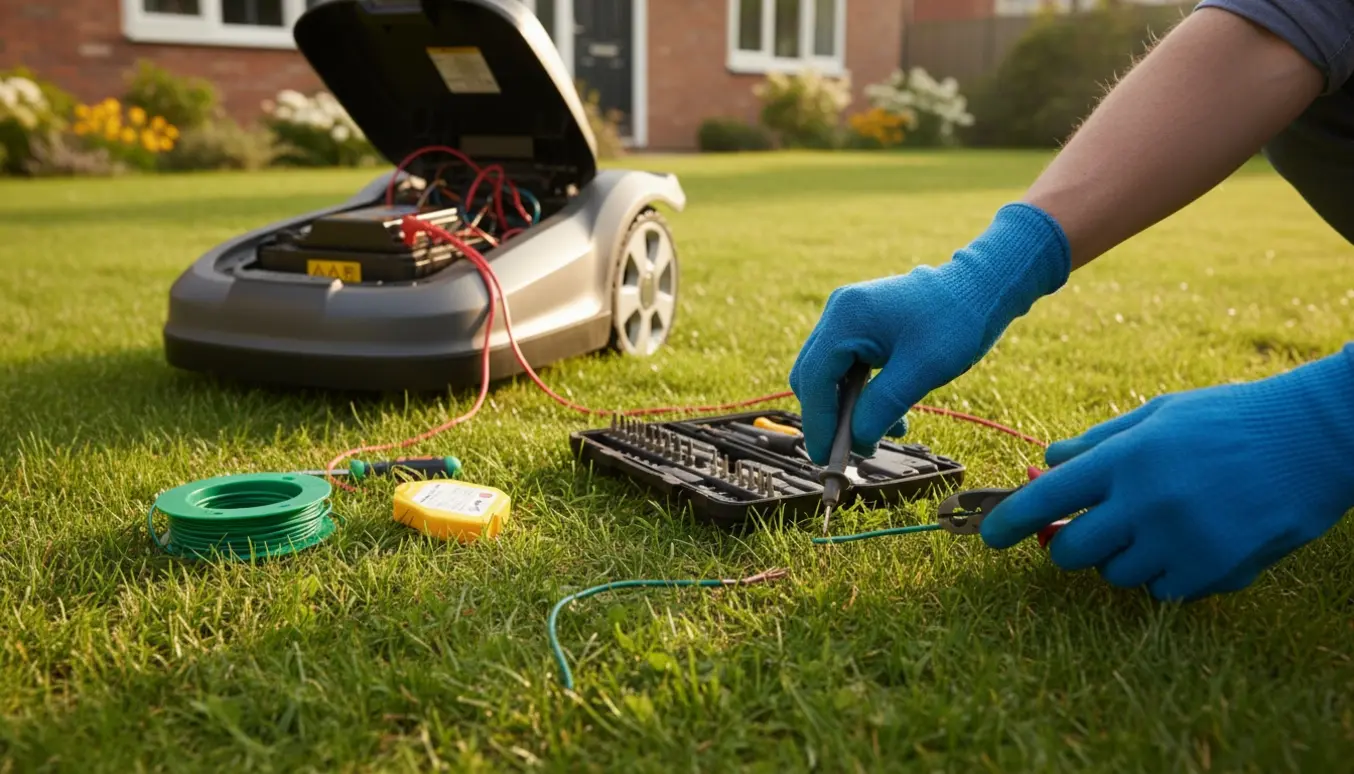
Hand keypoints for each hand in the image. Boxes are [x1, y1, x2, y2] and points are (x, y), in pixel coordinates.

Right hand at [789, 203, 1070, 463]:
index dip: (819, 422)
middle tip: (850, 451)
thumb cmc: (958, 321)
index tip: (828, 457)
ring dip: (849, 408)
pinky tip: (890, 414)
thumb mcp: (922, 371)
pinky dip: (861, 394)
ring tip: (882, 432)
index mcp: (847, 317)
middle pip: (814, 377)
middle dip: (830, 417)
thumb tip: (857, 440)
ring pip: (829, 375)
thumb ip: (882, 406)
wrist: (984, 287)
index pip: (815, 378)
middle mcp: (839, 312)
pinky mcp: (861, 325)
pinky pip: (847, 367)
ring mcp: (848, 317)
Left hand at [981, 345, 1353, 600]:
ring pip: (1116, 575)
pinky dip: (1166, 573)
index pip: (1045, 499)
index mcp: (1126, 458)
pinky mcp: (1215, 571)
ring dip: (1122, 557)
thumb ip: (1097, 443)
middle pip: (1069, 552)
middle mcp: (1146, 504)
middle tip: (1085, 528)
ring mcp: (1181, 542)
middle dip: (1067, 544)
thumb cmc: (1229, 418)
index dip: (1007, 521)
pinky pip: (1163, 590)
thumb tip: (1045, 464)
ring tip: (1156, 524)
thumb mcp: (1157, 415)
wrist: (1314, 438)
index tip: (989, 536)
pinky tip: (1190, 541)